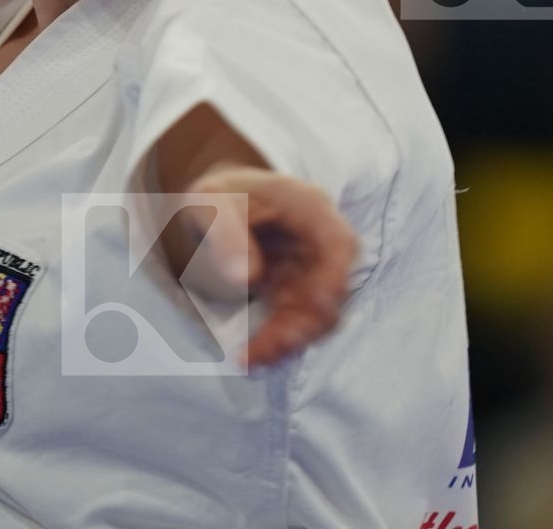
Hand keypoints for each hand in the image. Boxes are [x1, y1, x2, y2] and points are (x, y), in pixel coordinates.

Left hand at [164, 163, 360, 368]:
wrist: (218, 206)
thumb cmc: (220, 195)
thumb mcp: (213, 201)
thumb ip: (227, 231)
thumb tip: (247, 278)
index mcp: (309, 207)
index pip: (339, 242)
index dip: (336, 275)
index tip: (320, 303)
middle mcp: (319, 243)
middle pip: (333, 288)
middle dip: (307, 322)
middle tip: (270, 346)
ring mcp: (310, 272)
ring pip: (318, 315)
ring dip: (290, 340)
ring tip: (250, 358)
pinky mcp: (296, 294)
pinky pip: (295, 324)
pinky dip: (276, 342)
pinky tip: (248, 357)